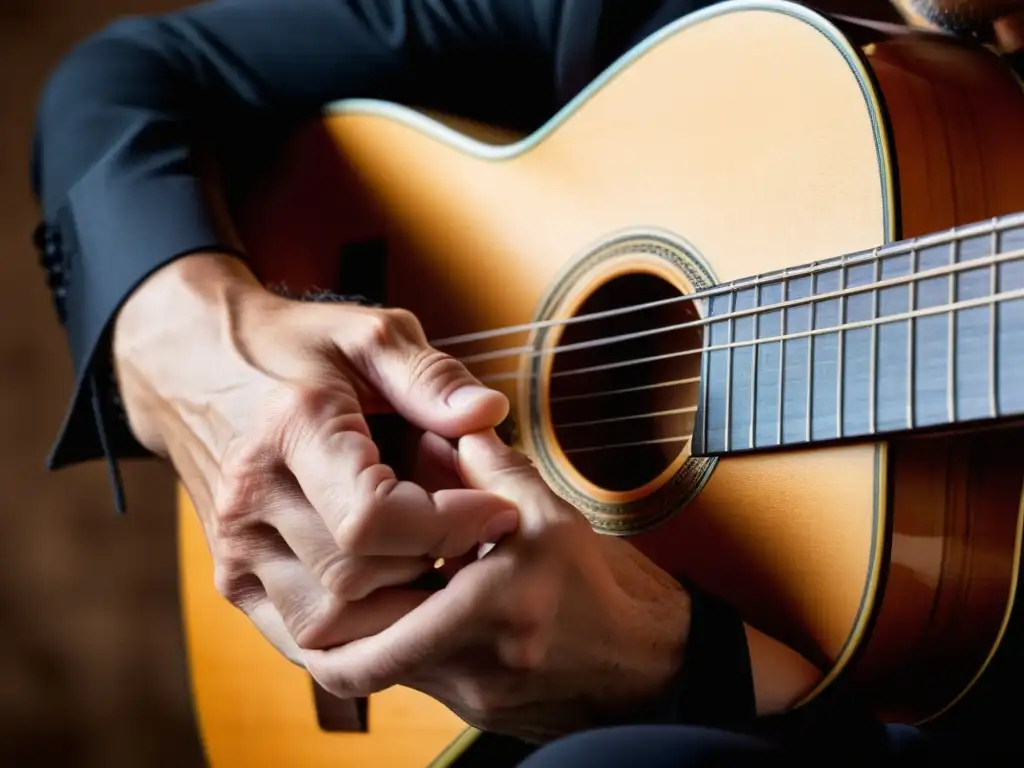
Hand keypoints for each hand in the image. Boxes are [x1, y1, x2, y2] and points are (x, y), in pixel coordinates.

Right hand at [111, 253, 518, 662]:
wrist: (193, 367)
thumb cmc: (297, 350)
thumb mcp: (369, 335)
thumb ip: (430, 377)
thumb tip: (488, 415)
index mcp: (289, 428)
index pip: (373, 518)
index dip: (450, 525)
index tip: (500, 511)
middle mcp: (250, 496)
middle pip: (357, 576)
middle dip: (434, 565)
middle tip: (479, 539)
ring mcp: (234, 546)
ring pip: (330, 622)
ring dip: (401, 606)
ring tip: (442, 562)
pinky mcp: (232, 579)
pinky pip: (302, 637)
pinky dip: (362, 630)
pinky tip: (400, 592)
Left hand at [302, 429, 694, 741]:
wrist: (647, 663)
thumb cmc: (605, 587)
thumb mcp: (552, 513)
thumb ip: (489, 468)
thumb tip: (443, 431)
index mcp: (494, 607)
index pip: (372, 628)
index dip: (323, 604)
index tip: (313, 564)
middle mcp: (476, 664)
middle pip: (357, 664)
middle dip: (324, 625)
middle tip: (310, 581)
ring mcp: (473, 699)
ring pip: (382, 676)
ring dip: (360, 635)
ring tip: (356, 585)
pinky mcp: (476, 711)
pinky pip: (414, 681)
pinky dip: (396, 646)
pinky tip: (405, 606)